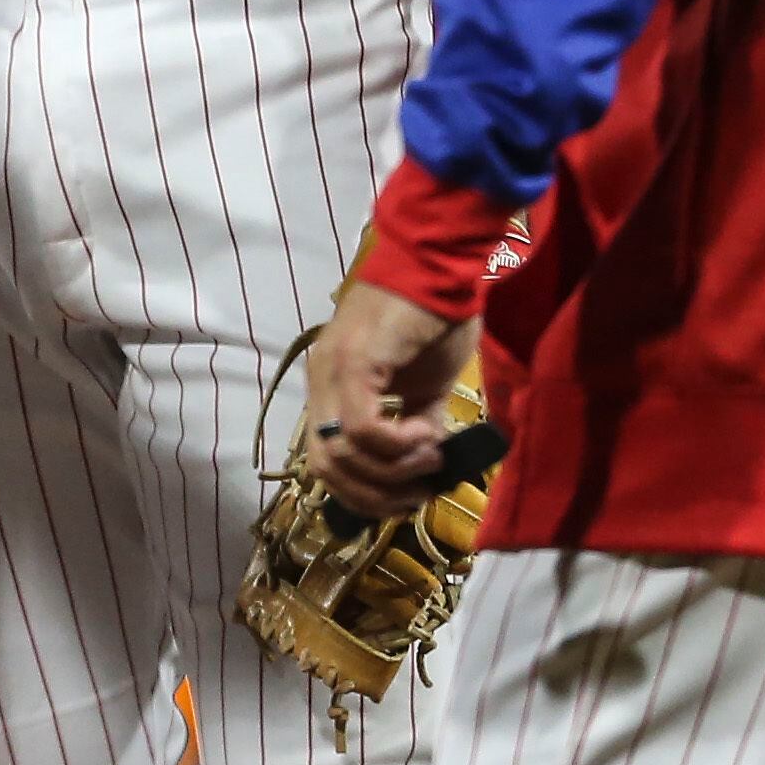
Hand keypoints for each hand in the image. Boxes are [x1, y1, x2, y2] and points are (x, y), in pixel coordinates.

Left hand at [307, 274, 478, 512]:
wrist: (443, 266)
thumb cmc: (436, 319)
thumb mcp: (426, 387)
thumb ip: (418, 425)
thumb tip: (425, 466)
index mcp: (331, 386)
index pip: (323, 462)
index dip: (361, 493)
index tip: (406, 498)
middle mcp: (321, 380)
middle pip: (323, 467)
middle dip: (372, 496)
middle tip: (416, 493)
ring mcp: (332, 371)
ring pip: (338, 453)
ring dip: (389, 473)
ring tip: (429, 458)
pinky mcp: (355, 363)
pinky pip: (362, 428)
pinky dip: (396, 446)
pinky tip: (426, 435)